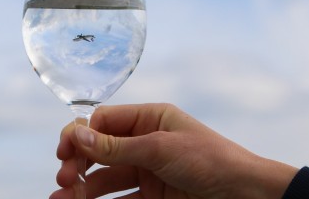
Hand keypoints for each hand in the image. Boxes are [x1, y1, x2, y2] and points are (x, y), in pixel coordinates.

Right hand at [52, 103, 296, 198]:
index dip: (80, 135)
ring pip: (106, 178)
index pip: (104, 122)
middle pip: (100, 151)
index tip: (63, 153)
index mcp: (150, 118)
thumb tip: (76, 135)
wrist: (245, 195)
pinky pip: (120, 198)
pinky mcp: (153, 196)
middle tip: (64, 181)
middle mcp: (146, 142)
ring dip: (83, 187)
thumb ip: (115, 146)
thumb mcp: (159, 148)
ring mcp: (149, 170)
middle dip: (78, 164)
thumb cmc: (211, 160)